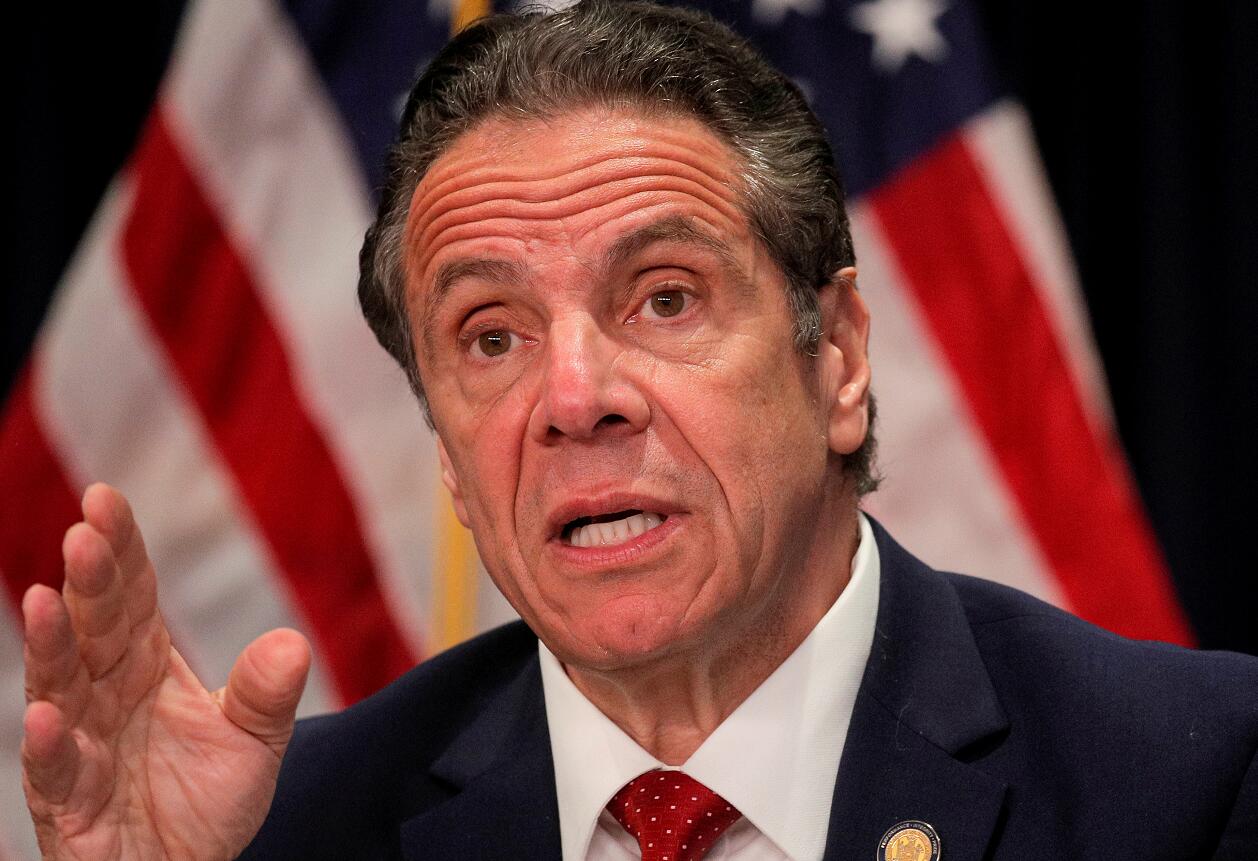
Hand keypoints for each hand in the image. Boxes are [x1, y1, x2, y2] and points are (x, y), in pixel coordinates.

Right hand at [21, 484, 310, 859]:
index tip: (107, 499)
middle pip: (95, 627)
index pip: (132, 597)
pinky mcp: (69, 802)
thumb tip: (292, 642)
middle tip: (85, 530)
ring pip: (60, 686)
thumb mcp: (255, 742)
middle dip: (89, 581)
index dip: (120, 551)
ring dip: (52, 645)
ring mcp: (82, 744)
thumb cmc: (206, 799)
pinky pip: (55, 772)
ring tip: (45, 599)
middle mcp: (106, 694)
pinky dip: (49, 746)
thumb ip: (267, 694)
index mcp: (146, 665)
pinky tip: (46, 716)